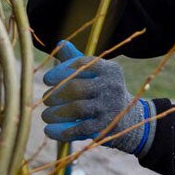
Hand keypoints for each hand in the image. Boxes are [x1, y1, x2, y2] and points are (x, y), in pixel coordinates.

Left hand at [41, 40, 155, 156]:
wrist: (129, 118)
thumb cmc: (103, 90)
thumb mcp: (95, 74)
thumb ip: (76, 59)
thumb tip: (60, 43)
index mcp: (108, 69)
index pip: (82, 64)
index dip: (61, 71)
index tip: (47, 79)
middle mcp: (112, 86)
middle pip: (76, 88)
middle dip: (56, 94)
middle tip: (46, 100)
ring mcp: (110, 107)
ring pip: (77, 109)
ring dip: (56, 113)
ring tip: (46, 116)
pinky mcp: (107, 126)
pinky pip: (81, 128)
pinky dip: (63, 130)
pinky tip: (50, 131)